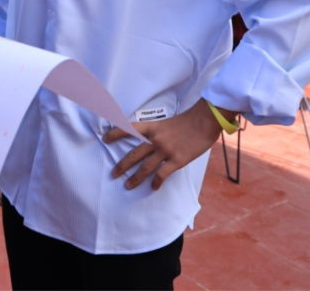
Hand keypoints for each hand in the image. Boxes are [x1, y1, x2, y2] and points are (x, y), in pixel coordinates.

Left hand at [103, 100, 227, 190]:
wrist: (204, 121)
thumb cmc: (187, 121)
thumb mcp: (166, 123)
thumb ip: (156, 133)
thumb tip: (149, 143)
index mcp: (152, 127)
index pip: (128, 129)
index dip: (115, 133)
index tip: (104, 138)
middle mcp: (156, 139)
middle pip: (134, 154)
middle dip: (122, 165)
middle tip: (113, 174)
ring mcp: (166, 151)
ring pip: (145, 167)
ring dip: (135, 178)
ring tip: (127, 185)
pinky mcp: (177, 160)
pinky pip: (163, 174)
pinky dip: (156, 182)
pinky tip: (153, 188)